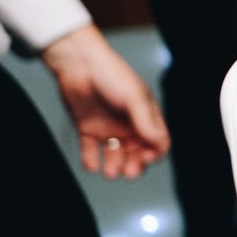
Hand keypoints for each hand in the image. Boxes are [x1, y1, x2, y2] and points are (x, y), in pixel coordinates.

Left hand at [40, 26, 167, 179]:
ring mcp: (108, 127)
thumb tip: (158, 142)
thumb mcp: (134, 97)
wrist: (78, 64)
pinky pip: (91, 151)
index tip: (147, 158)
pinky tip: (92, 164)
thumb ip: (146, 121)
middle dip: (134, 164)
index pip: (157, 141)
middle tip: (128, 171)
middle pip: (137, 152)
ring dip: (115, 165)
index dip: (155, 152)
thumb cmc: (111, 74)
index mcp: (145, 115)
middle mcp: (129, 124)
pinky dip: (91, 160)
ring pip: (116, 154)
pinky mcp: (87, 129)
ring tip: (109, 171)